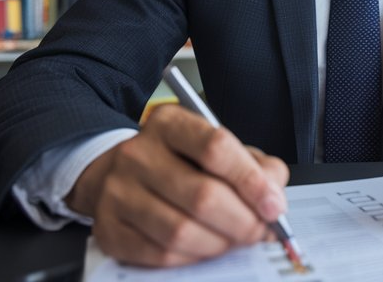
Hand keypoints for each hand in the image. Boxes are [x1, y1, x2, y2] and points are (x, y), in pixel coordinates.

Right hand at [66, 105, 289, 267]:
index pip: (215, 147)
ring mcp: (118, 192)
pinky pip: (160, 255)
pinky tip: (204, 248)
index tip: (273, 205)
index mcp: (169, 124)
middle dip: (243, 222)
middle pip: (202, 195)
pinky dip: (193, 258)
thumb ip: (251, 165)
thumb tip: (273, 197)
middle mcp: (138, 154)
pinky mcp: (109, 229)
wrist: (114, 176)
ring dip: (220, 244)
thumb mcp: (213, 147)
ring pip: (181, 231)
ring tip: (233, 240)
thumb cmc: (176, 162)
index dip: (251, 181)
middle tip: (260, 231)